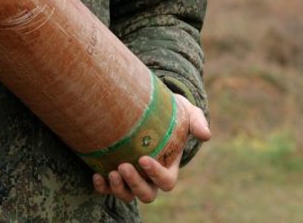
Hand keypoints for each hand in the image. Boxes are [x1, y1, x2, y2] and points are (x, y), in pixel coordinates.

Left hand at [92, 94, 210, 203]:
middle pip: (146, 194)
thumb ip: (196, 122)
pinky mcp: (114, 172)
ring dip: (119, 188)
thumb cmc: (170, 111)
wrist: (146, 107)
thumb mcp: (186, 112)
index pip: (166, 181)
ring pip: (127, 195)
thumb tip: (205, 135)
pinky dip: (102, 187)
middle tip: (124, 166)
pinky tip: (96, 176)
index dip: (156, 175)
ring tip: (110, 172)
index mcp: (169, 167)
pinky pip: (108, 189)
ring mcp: (132, 177)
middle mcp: (150, 177)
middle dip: (135, 184)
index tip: (143, 159)